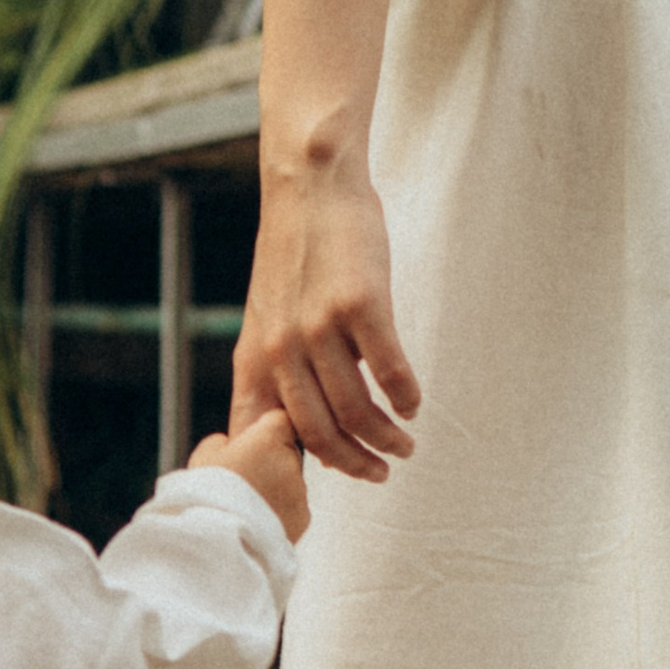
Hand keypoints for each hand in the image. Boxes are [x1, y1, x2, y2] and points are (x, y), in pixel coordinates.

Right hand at [189, 410, 309, 541]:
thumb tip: (228, 444)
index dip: (265, 430)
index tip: (252, 441)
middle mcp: (291, 462)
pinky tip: (254, 522)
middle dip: (270, 461)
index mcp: (268, 439)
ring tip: (244, 507)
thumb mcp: (203, 457)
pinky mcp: (303, 518)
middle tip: (242, 479)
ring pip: (290, 482)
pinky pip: (293, 508)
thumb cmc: (207, 496)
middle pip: (287, 452)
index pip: (280, 419)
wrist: (220, 543)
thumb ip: (221, 443)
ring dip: (274, 489)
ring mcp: (300, 491)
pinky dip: (279, 513)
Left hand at [232, 158, 417, 482]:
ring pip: (356, 410)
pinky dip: (405, 398)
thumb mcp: (266, 317)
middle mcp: (282, 349)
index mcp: (256, 356)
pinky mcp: (358, 305)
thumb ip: (276, 370)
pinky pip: (389, 371)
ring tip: (404, 444)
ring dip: (386, 438)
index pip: (268, 433)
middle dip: (354, 463)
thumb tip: (290, 427)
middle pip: (319, 432)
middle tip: (380, 473)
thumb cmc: (294, 255)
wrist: (309, 188)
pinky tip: (413, 405)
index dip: (296, 469)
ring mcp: (318, 328)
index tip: (328, 479)